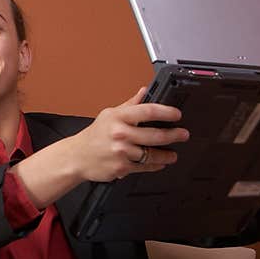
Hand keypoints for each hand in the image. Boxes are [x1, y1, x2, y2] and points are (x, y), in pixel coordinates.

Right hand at [73, 87, 189, 181]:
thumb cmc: (93, 136)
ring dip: (166, 155)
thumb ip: (129, 105)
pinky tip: (160, 163)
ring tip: (173, 154)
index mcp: (118, 118)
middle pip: (154, 134)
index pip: (148, 111)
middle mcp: (120, 134)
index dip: (166, 112)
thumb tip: (144, 91)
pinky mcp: (121, 167)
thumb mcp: (109, 115)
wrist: (76, 157)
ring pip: (152, 154)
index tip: (177, 114)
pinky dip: (155, 166)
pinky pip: (144, 167)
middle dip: (174, 135)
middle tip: (183, 135)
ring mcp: (121, 151)